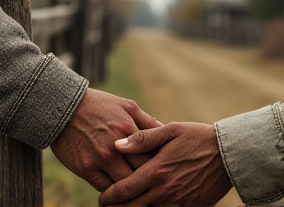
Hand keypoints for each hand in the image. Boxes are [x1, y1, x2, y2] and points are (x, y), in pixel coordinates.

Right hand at [50, 88, 161, 191]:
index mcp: (128, 130)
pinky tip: (119, 189)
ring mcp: (99, 159)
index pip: (152, 156)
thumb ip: (147, 120)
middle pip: (140, 173)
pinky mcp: (85, 168)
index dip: (159, 164)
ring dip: (132, 188)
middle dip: (148, 179)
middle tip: (153, 182)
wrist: (65, 107)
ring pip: (124, 185)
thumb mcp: (127, 106)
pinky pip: (105, 188)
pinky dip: (113, 191)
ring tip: (138, 189)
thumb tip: (165, 132)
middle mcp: (116, 147)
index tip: (161, 168)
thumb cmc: (100, 105)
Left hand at [99, 122, 231, 206]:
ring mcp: (178, 202)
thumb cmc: (196, 137)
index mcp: (157, 171)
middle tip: (108, 204)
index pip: (124, 190)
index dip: (108, 196)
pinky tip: (148, 205)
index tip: (102, 196)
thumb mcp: (170, 130)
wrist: (228, 153)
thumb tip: (117, 144)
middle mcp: (164, 191)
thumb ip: (142, 138)